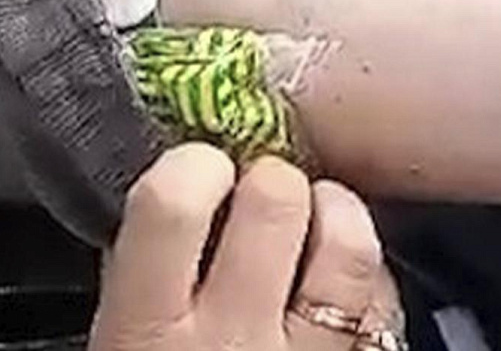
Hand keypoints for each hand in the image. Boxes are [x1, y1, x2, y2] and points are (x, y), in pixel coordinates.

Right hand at [90, 144, 404, 350]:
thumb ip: (137, 279)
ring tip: (320, 211)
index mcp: (148, 329)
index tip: (200, 170)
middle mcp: (231, 340)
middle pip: (274, 206)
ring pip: (348, 248)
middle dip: (272, 180)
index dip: (193, 167)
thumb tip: (175, 195)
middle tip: (262, 190)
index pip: (170, 207)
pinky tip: (344, 277)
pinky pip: (383, 304)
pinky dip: (368, 275)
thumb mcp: (117, 349)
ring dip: (336, 209)